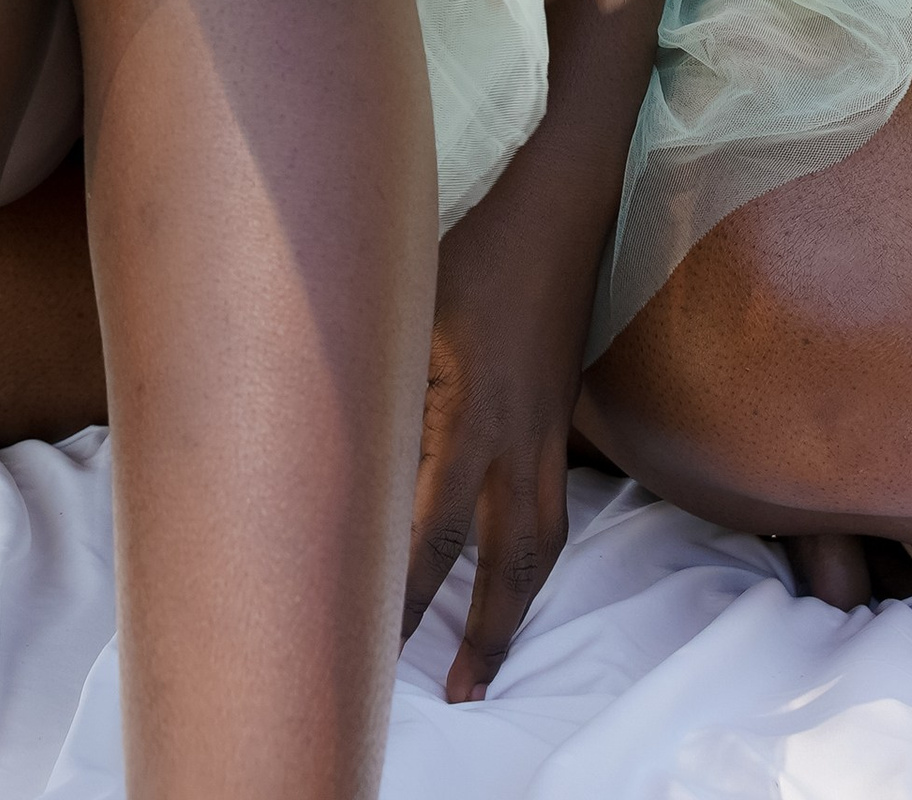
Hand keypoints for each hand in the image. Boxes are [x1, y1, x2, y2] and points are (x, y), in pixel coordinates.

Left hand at [405, 182, 593, 701]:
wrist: (562, 214)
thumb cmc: (474, 251)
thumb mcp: (409, 307)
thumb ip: (386, 383)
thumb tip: (349, 453)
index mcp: (467, 414)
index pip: (430, 530)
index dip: (404, 594)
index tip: (374, 641)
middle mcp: (516, 439)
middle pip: (503, 561)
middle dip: (481, 633)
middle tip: (460, 697)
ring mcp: (547, 433)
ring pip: (541, 546)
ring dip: (518, 610)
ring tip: (493, 662)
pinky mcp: (560, 422)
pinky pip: (554, 510)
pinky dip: (536, 557)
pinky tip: (517, 578)